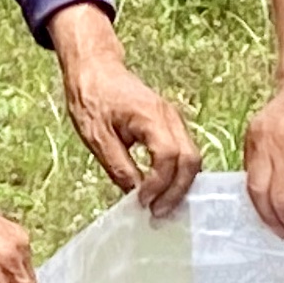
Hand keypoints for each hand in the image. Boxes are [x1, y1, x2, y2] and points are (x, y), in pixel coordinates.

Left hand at [52, 6, 203, 216]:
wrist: (95, 69)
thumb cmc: (92, 96)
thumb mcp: (96, 136)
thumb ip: (118, 165)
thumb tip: (134, 193)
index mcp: (151, 116)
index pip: (168, 157)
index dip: (159, 184)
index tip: (142, 202)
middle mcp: (170, 117)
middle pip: (190, 160)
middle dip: (177, 191)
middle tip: (157, 213)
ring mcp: (174, 120)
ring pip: (191, 158)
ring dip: (179, 185)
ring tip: (160, 207)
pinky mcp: (171, 126)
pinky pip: (183, 153)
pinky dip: (177, 174)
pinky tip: (162, 190)